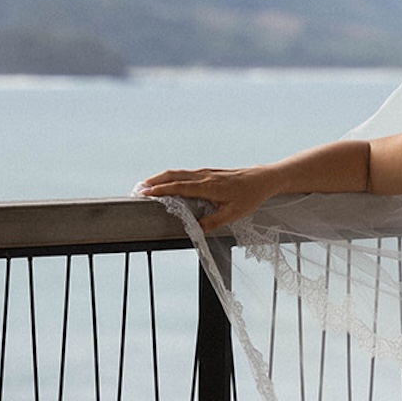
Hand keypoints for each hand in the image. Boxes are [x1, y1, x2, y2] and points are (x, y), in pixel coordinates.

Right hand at [139, 165, 275, 233]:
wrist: (263, 179)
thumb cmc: (250, 196)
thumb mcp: (234, 214)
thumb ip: (213, 221)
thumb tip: (195, 228)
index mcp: (209, 186)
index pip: (180, 187)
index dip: (161, 190)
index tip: (146, 194)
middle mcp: (205, 177)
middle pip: (174, 175)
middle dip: (155, 181)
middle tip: (138, 189)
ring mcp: (206, 173)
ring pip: (179, 172)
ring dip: (161, 177)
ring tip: (147, 185)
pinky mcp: (209, 172)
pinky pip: (186, 173)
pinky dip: (172, 176)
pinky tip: (166, 182)